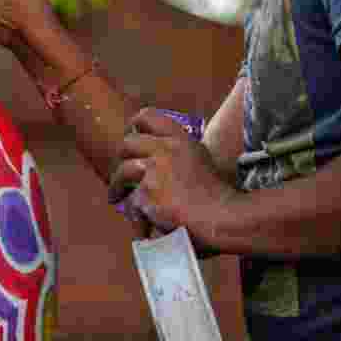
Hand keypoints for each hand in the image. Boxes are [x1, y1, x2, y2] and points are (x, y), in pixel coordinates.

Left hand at [109, 108, 237, 251]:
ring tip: (115, 196)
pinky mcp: (146, 193)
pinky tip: (141, 223)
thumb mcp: (200, 161)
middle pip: (128, 143)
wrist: (225, 218)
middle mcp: (165, 150)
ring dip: (117, 186)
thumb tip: (151, 158)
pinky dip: (135, 213)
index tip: (130, 133)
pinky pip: (131, 202)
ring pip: (123, 172)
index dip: (135, 124)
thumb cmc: (218, 198)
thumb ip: (177, 155)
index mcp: (181, 140)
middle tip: (119, 172)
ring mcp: (154, 171)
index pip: (149, 117)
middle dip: (120, 158)